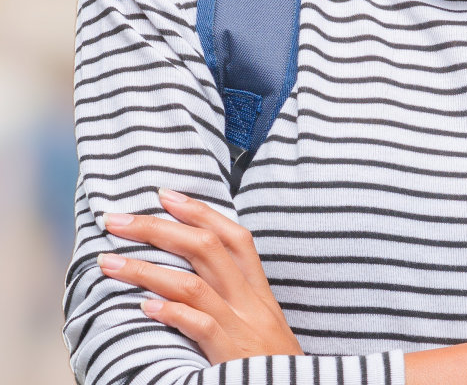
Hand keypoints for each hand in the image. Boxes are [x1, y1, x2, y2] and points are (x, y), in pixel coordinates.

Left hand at [97, 186, 302, 363]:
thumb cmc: (269, 359)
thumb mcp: (261, 320)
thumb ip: (235, 297)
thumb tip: (192, 275)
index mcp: (258, 289)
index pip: (233, 237)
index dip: (200, 212)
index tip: (164, 194)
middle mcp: (250, 300)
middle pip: (206, 249)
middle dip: (159, 229)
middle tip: (118, 219)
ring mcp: (241, 324)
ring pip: (192, 284)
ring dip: (145, 269)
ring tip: (108, 262)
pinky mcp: (230, 352)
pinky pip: (199, 325)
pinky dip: (171, 313)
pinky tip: (143, 308)